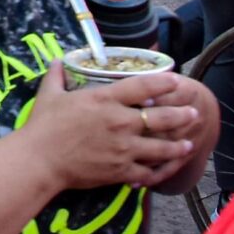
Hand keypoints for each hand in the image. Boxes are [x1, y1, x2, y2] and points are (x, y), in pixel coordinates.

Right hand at [18, 65, 202, 191]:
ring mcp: (123, 148)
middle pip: (161, 117)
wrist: (40, 160)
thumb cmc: (43, 125)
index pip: (143, 86)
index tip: (177, 80)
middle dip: (181, 115)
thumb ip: (57, 76)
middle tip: (193, 113)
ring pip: (161, 148)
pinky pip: (146, 172)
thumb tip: (58, 61)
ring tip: (188, 144)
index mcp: (105, 100)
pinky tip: (163, 170)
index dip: (163, 82)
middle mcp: (120, 122)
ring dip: (177, 146)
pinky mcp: (120, 171)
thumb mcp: (49, 95)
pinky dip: (156, 172)